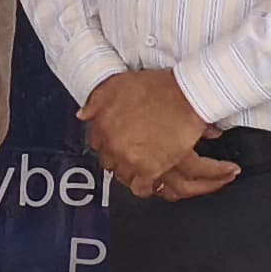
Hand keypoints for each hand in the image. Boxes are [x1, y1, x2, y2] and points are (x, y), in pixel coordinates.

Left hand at [81, 69, 226, 200]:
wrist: (186, 96)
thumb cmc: (159, 88)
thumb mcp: (118, 83)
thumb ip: (97, 100)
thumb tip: (83, 114)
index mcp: (102, 122)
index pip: (97, 142)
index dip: (109, 142)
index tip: (116, 142)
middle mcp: (112, 142)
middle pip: (108, 161)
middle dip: (119, 158)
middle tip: (131, 154)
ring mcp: (129, 157)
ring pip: (122, 176)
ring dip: (131, 172)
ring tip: (141, 168)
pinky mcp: (149, 169)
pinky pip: (140, 188)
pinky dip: (145, 187)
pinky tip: (149, 182)